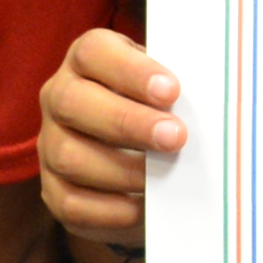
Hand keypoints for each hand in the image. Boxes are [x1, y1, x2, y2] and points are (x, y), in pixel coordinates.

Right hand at [39, 30, 178, 244]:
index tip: (172, 91)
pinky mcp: (53, 191)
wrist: (139, 160)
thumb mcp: (167, 92)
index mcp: (87, 61)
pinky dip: (110, 209)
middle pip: (73, 102)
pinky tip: (143, 207)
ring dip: (121, 170)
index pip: (93, 52)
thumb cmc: (159, 112)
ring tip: (161, 178)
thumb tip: (212, 103)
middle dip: (127, 121)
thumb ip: (178, 92)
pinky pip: (71, 203)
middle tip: (175, 138)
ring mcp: (50, 145)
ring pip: (68, 156)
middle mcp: (59, 97)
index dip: (130, 70)